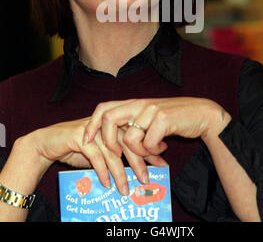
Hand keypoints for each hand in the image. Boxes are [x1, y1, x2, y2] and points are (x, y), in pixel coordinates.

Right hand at [26, 117, 166, 195]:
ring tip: (126, 189)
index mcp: (114, 123)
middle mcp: (106, 123)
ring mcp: (93, 129)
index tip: (161, 163)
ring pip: (112, 151)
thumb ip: (118, 155)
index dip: (149, 149)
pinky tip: (106, 184)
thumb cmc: (78, 148)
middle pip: (128, 142)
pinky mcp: (80, 136)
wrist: (49, 143)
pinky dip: (102, 171)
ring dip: (120, 173)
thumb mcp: (101, 151)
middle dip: (139, 162)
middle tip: (147, 179)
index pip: (137, 135)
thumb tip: (140, 169)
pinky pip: (95, 156)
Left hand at [84, 97, 230, 157]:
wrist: (202, 114)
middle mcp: (140, 104)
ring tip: (152, 151)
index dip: (92, 124)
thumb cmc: (175, 119)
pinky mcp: (162, 119)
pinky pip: (148, 143)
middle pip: (109, 119)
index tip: (86, 139)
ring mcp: (150, 110)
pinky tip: (163, 147)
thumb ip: (134, 123)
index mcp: (134, 103)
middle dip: (107, 140)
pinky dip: (153, 150)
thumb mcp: (150, 117)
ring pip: (129, 137)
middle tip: (116, 154)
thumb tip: (115, 141)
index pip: (104, 108)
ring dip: (139, 151)